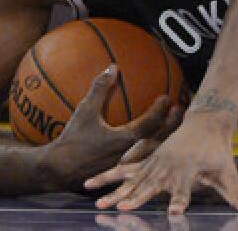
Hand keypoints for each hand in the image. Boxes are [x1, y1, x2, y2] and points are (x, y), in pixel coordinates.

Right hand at [39, 65, 181, 192]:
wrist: (58, 171)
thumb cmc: (72, 140)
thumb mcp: (84, 111)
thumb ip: (100, 88)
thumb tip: (113, 66)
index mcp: (126, 139)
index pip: (151, 123)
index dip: (161, 110)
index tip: (167, 97)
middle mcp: (131, 153)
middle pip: (160, 139)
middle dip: (173, 124)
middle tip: (180, 109)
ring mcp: (128, 165)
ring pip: (153, 151)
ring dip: (165, 137)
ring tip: (172, 125)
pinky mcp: (122, 172)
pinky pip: (142, 159)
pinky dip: (150, 148)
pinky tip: (149, 141)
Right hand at [85, 115, 237, 214]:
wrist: (206, 122)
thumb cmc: (218, 152)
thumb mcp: (229, 174)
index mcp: (188, 172)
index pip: (184, 191)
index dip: (179, 203)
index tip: (173, 215)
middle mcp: (168, 168)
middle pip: (150, 186)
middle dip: (137, 198)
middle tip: (124, 209)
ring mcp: (154, 164)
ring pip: (131, 180)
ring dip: (114, 191)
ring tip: (99, 204)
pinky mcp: (146, 161)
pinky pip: (123, 170)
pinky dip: (106, 177)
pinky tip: (88, 185)